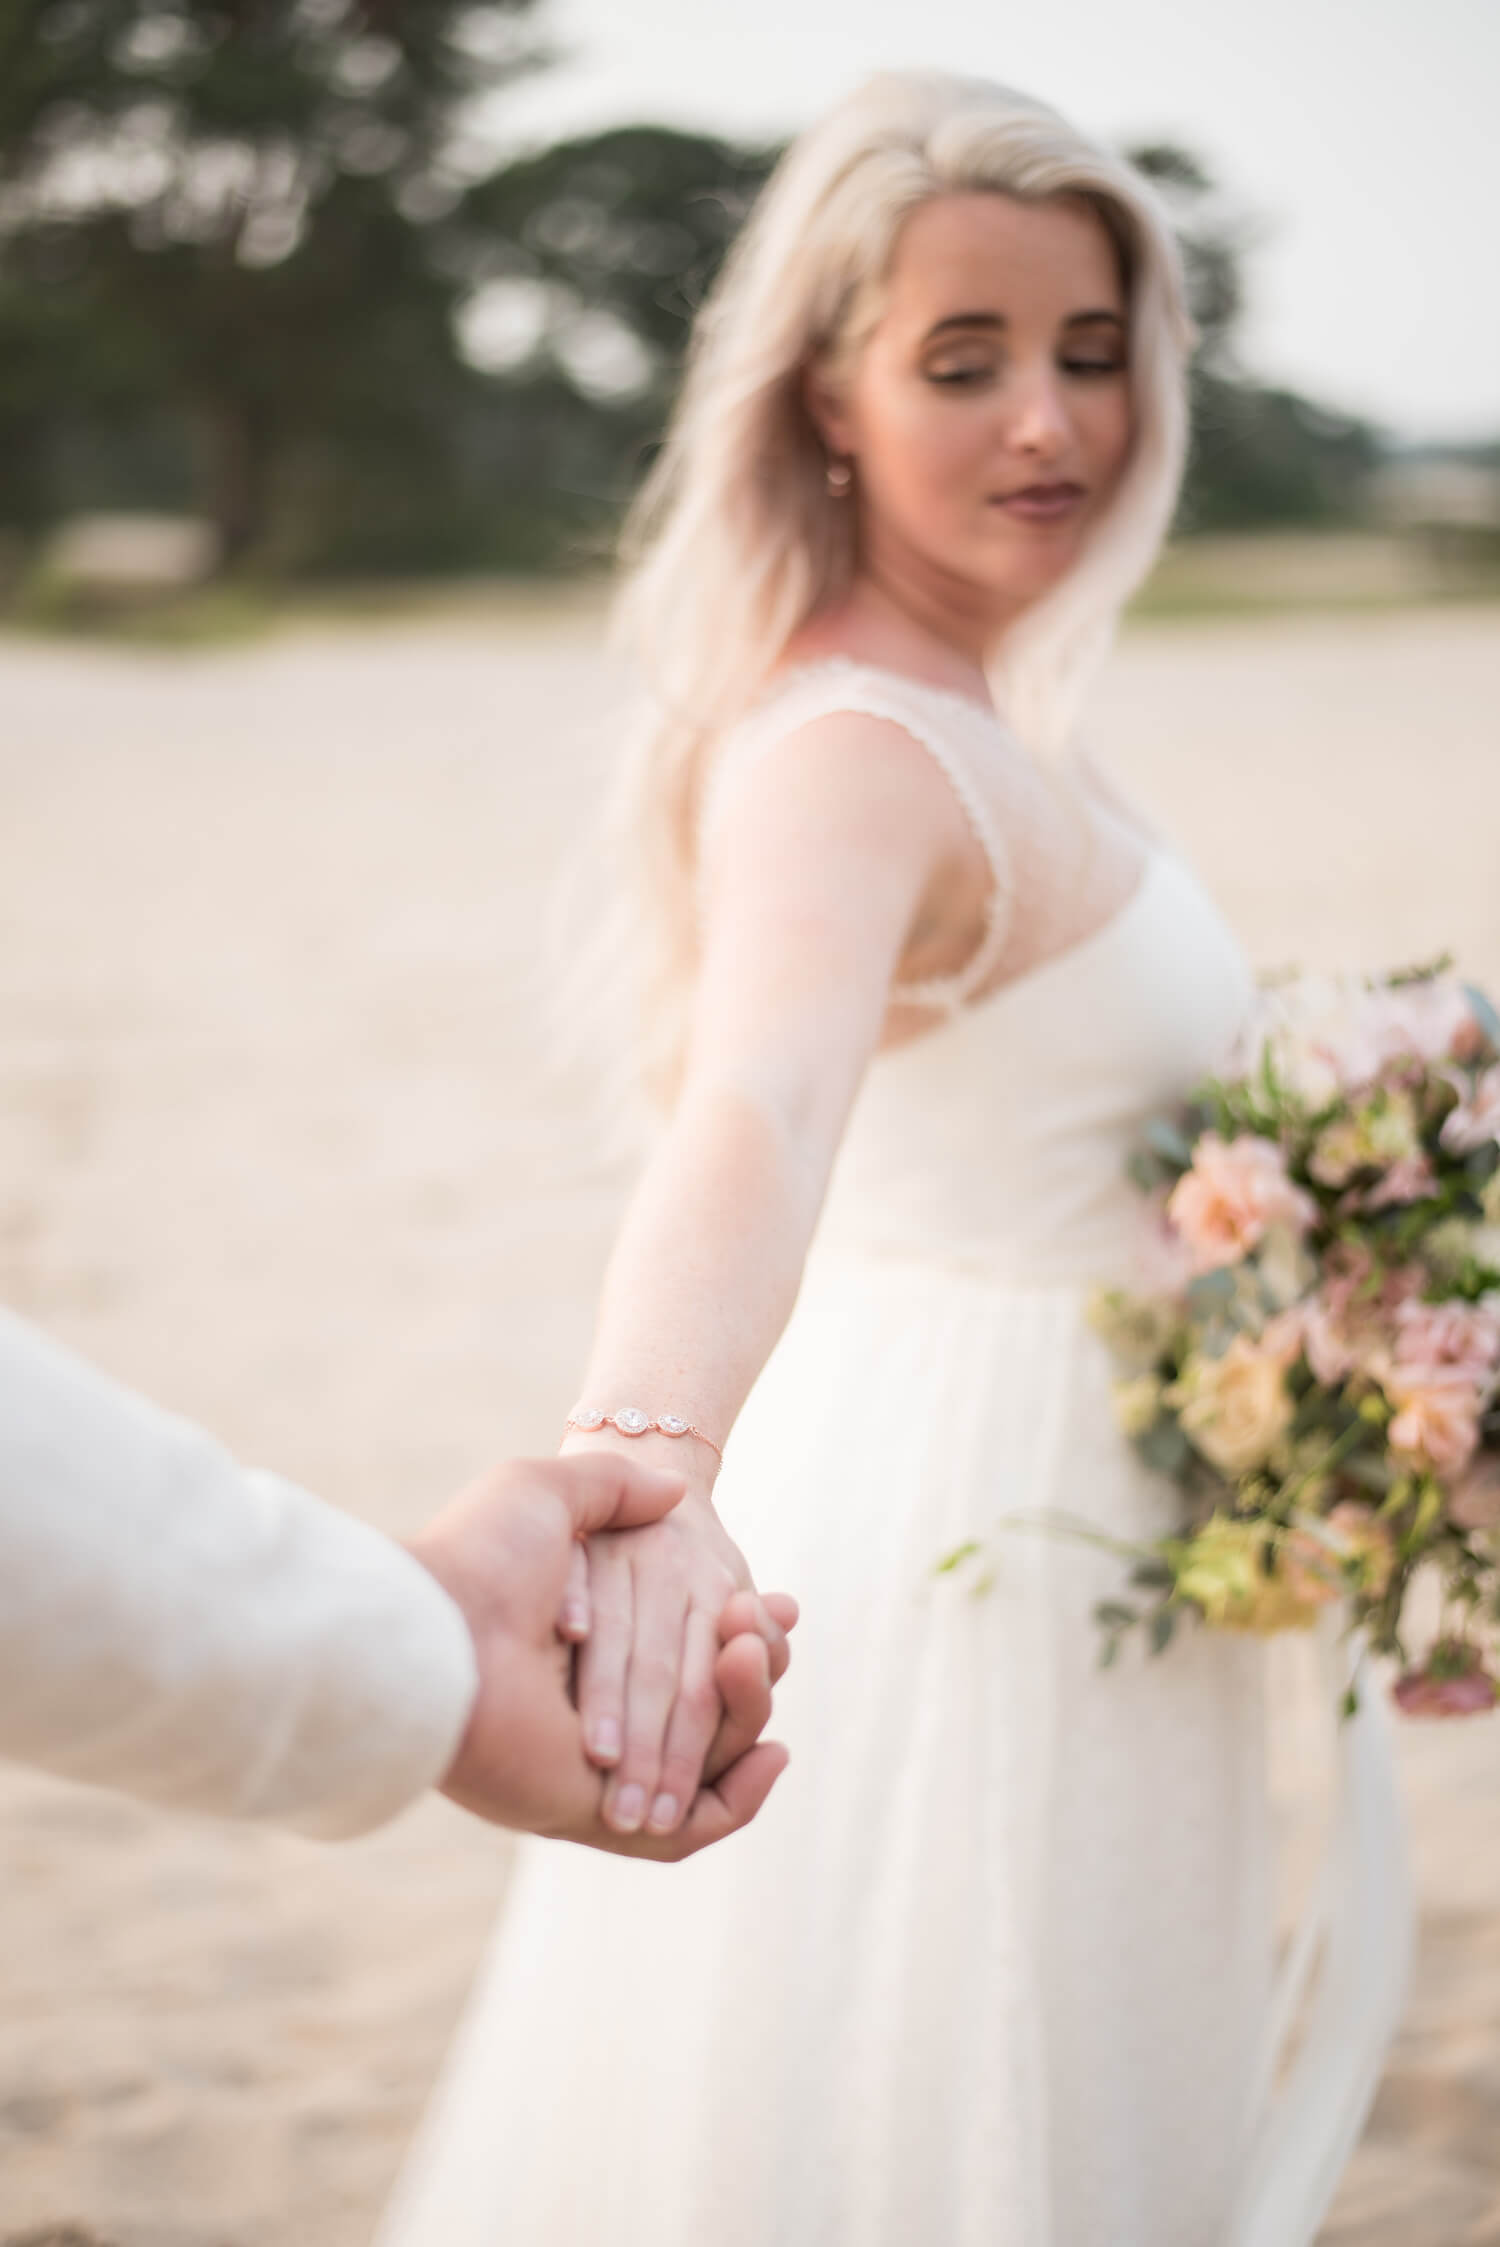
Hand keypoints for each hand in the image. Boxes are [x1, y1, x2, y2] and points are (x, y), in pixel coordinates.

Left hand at [405, 1454, 792, 1858]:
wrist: (433, 1629)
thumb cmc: (479, 1556)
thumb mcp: (548, 1494)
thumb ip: (612, 1489)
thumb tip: (672, 1493)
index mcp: (578, 1652)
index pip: (680, 1655)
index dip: (735, 1633)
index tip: (778, 1604)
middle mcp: (587, 1715)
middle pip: (701, 1710)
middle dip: (753, 1672)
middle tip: (781, 1624)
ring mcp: (592, 1771)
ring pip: (704, 1763)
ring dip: (749, 1712)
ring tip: (759, 1656)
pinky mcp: (594, 1816)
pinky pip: (689, 1830)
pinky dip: (738, 1799)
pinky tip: (772, 1752)